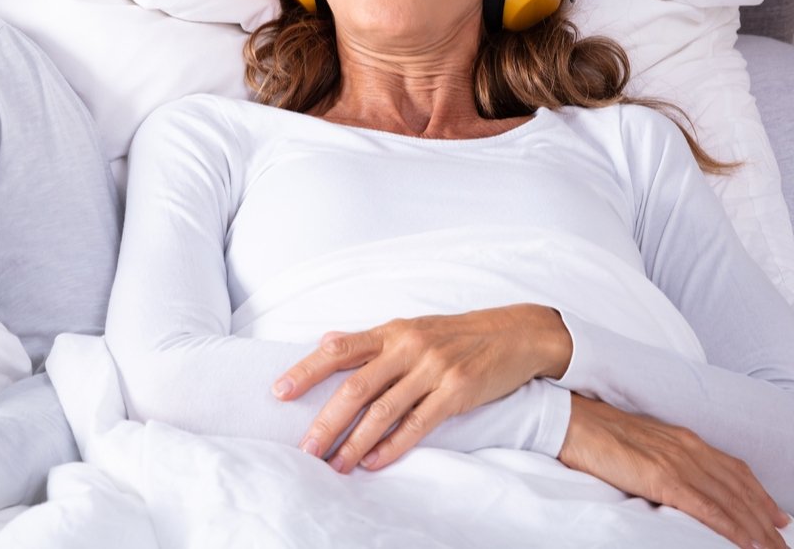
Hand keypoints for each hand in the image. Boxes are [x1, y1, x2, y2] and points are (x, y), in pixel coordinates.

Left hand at [273, 304, 571, 472]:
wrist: (514, 334)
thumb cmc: (456, 334)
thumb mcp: (411, 328)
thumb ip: (369, 340)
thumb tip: (327, 341)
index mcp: (391, 330)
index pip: (338, 349)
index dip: (306, 370)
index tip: (279, 392)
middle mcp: (407, 346)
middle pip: (355, 386)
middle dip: (326, 420)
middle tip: (305, 448)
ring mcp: (433, 369)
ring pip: (383, 410)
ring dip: (355, 442)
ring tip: (334, 465)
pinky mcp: (456, 392)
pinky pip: (417, 424)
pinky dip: (392, 446)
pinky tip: (374, 463)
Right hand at [559, 394, 789, 548]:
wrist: (570, 418)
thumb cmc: (596, 430)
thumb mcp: (640, 442)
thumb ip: (664, 457)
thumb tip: (674, 479)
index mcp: (684, 438)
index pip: (735, 470)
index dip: (760, 495)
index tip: (778, 517)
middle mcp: (689, 448)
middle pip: (740, 489)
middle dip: (767, 521)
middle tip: (786, 546)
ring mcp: (678, 463)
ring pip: (731, 501)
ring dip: (758, 530)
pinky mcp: (663, 479)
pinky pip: (707, 508)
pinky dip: (732, 528)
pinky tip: (746, 544)